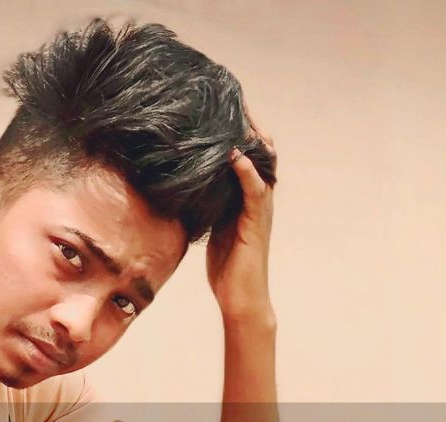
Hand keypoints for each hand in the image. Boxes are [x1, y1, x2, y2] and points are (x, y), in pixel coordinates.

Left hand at [206, 114, 276, 320]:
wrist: (240, 299)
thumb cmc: (226, 268)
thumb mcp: (211, 227)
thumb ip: (206, 203)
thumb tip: (183, 183)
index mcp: (246, 198)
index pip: (247, 154)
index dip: (238, 131)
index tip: (221, 106)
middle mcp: (257, 199)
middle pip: (259, 151)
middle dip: (247, 124)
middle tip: (231, 98)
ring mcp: (259, 210)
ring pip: (262, 165)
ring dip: (251, 140)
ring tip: (237, 115)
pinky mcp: (255, 224)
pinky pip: (255, 192)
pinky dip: (247, 172)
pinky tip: (237, 155)